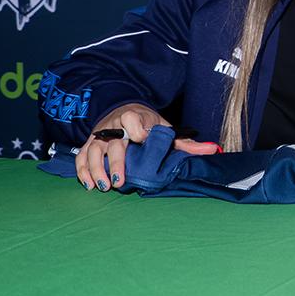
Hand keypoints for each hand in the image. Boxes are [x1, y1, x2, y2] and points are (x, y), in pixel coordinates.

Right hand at [76, 105, 219, 191]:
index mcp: (135, 117)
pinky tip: (90, 184)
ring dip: (96, 169)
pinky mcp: (89, 143)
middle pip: (113, 143)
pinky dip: (83, 170)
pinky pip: (82, 156)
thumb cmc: (147, 123)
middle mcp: (114, 125)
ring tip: (104, 186)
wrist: (123, 109)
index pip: (133, 121)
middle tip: (119, 182)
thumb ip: (185, 143)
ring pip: (93, 151)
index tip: (142, 139)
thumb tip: (212, 150)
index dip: (138, 130)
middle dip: (115, 162)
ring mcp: (100, 135)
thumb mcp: (165, 129)